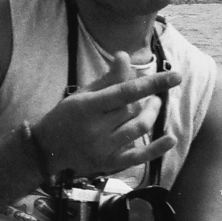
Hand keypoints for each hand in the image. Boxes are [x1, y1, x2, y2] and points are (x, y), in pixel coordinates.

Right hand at [34, 52, 181, 179]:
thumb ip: (107, 79)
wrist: (45, 150)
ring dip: (151, 114)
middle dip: (146, 99)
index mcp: (86, 107)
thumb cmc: (64, 117)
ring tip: (154, 105)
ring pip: (138, 128)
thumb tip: (125, 56)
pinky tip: (171, 139)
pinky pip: (138, 157)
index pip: (125, 92)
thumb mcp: (82, 94)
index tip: (176, 76)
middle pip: (132, 109)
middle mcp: (94, 129)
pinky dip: (157, 148)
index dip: (152, 83)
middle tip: (150, 94)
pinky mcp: (108, 164)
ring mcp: (102, 148)